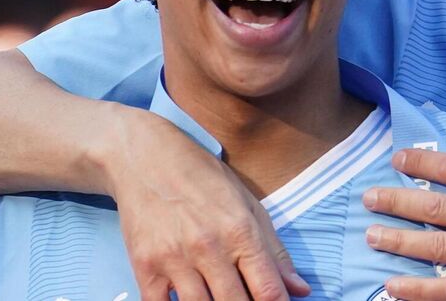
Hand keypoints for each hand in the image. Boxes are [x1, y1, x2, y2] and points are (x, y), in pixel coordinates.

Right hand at [100, 107, 310, 299]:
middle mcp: (209, 247)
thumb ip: (275, 251)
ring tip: (219, 296)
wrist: (145, 158)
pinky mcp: (145, 266)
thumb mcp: (248, 204)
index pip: (268, 290)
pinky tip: (188, 299)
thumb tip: (300, 289)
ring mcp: (174, 259)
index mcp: (240, 231)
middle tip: (246, 298)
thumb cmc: (202, 178)